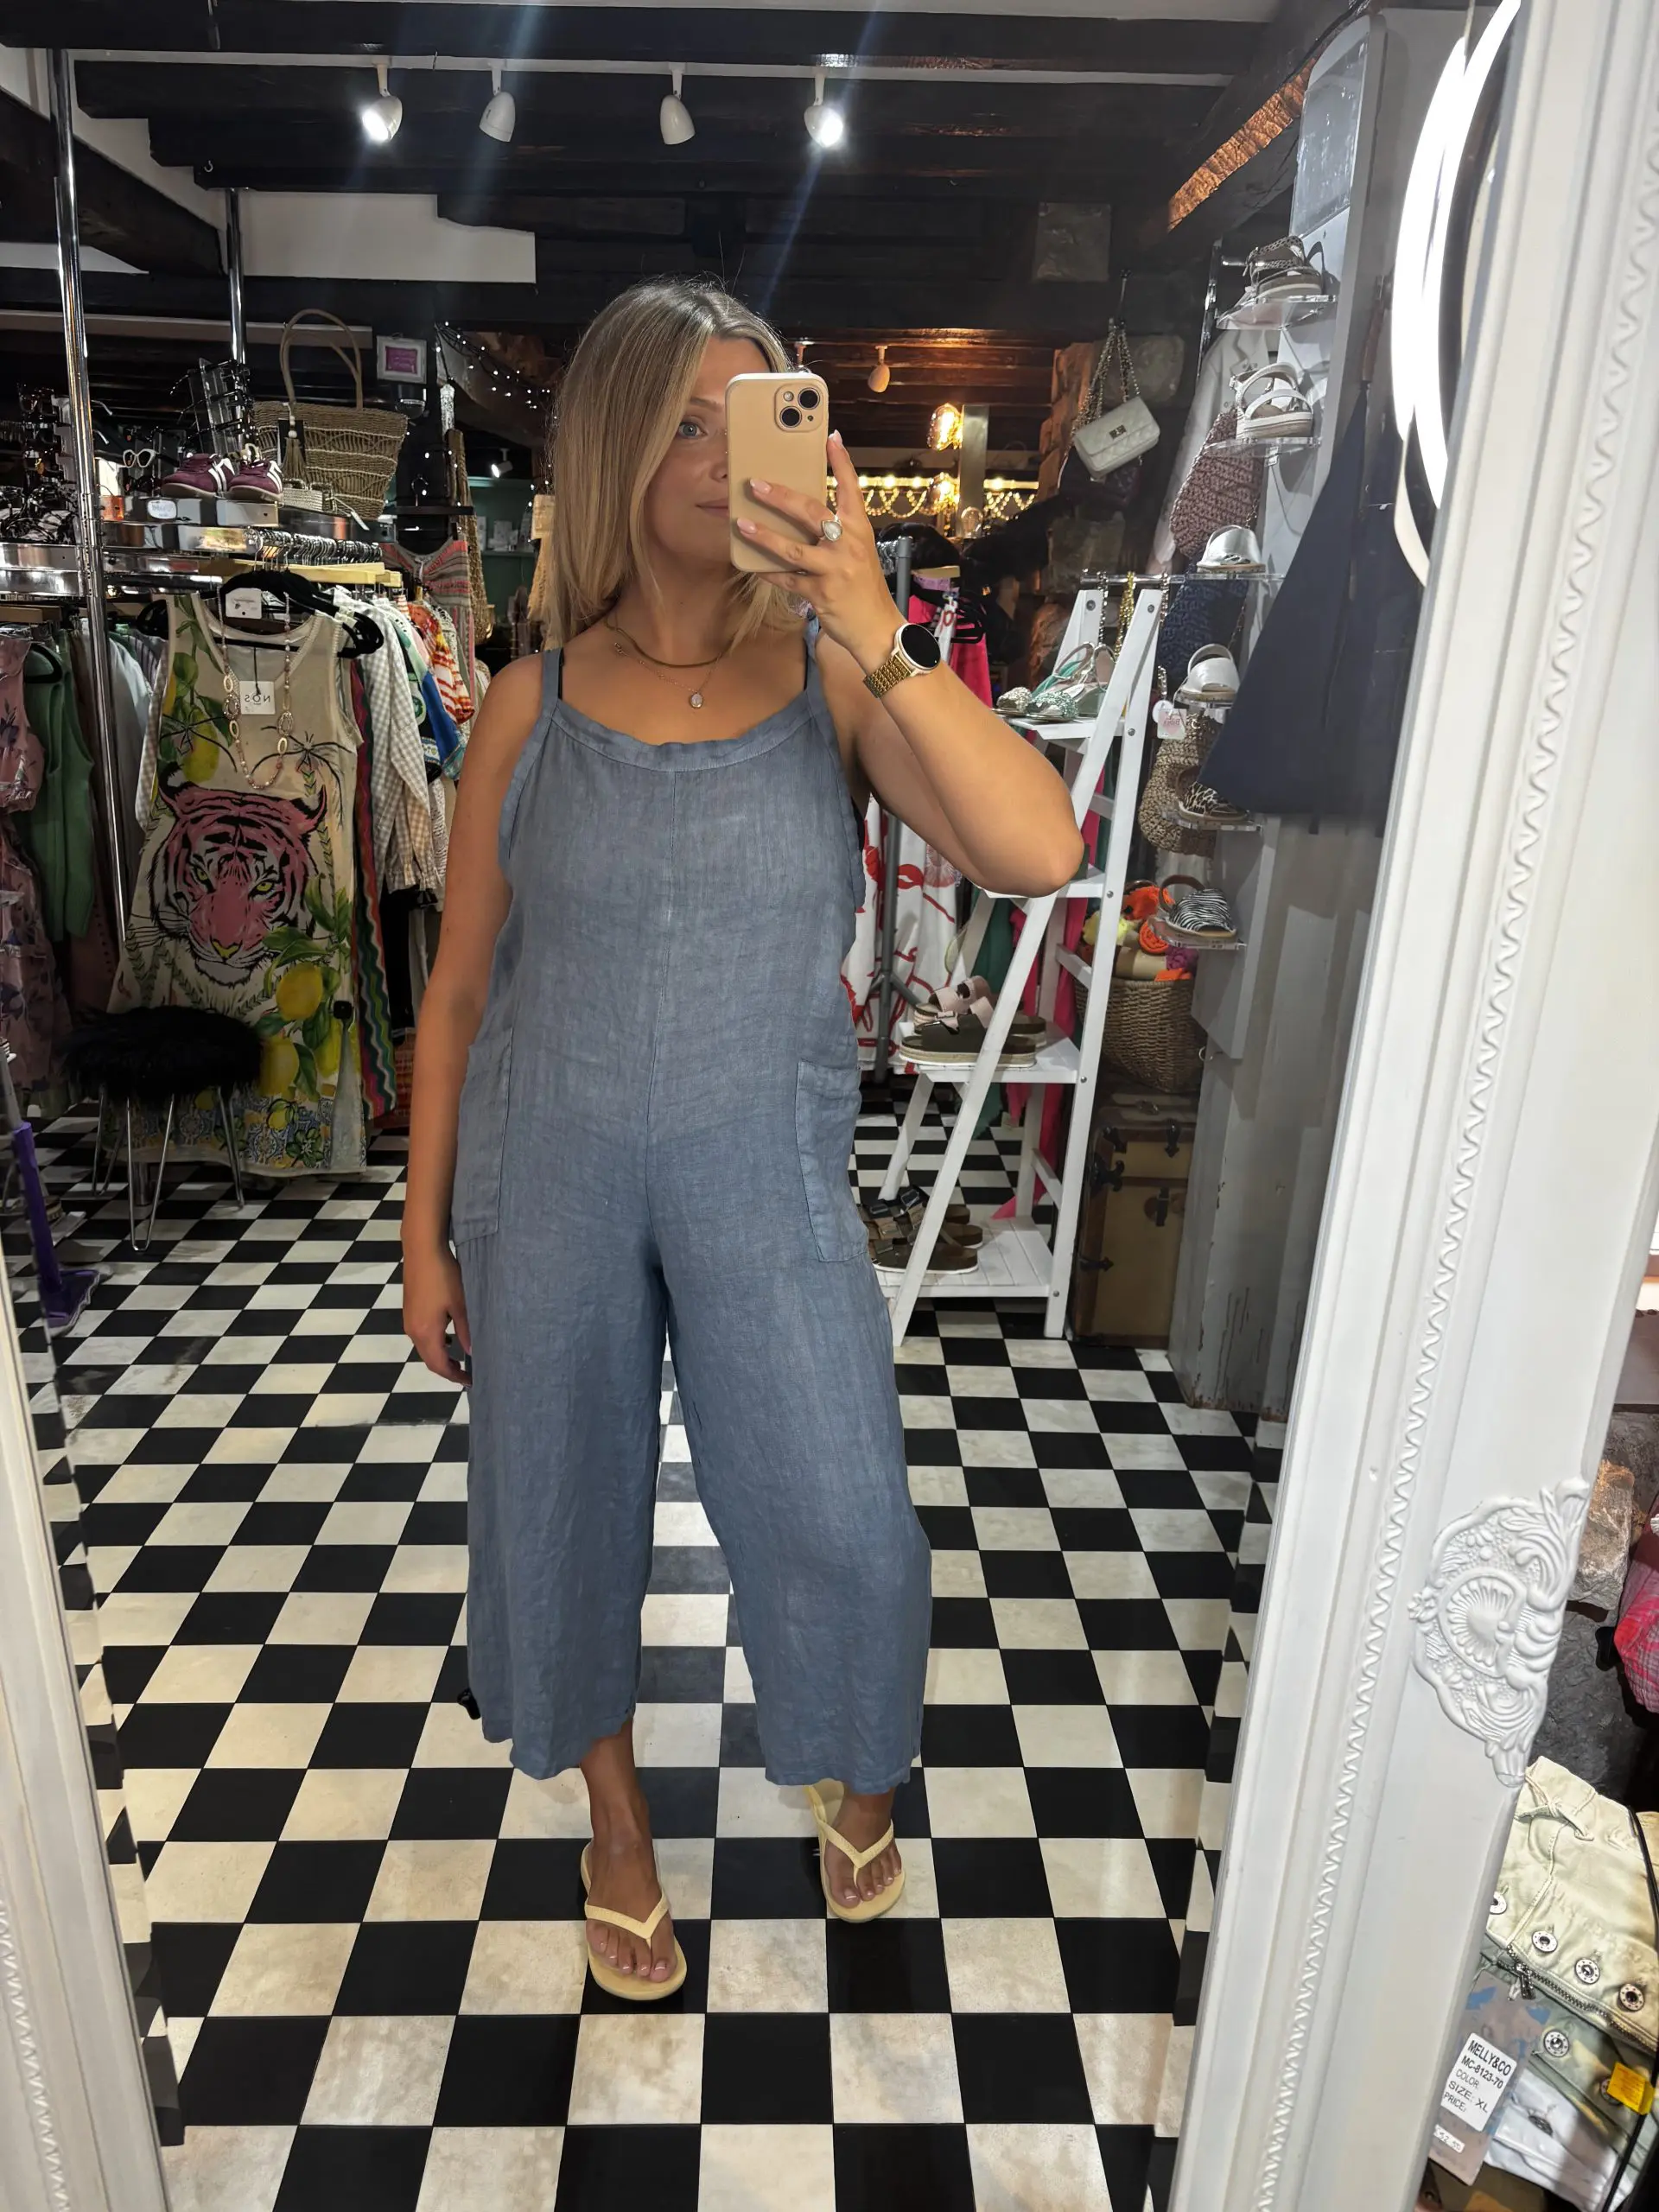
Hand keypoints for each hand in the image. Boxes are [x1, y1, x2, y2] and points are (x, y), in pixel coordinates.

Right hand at [404, 1242, 471, 1384]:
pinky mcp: (409, 1310)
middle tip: (466, 1374)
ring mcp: (408, 1320)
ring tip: (460, 1358)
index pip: (438, 1365)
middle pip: (429, 1359)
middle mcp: (413, 1331)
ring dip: (440, 1356)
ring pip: (424, 1348)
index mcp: (426, 1332)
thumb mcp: (460, 1304)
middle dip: (447, 1369)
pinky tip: (448, 1336)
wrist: (422, 1250)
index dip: (454, 1376)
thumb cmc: (444, 1276)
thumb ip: (465, 1330)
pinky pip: (421, 1335)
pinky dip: (435, 1343)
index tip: (470, 1382)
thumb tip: (471, 1352)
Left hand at [735, 430, 900, 672]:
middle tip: (755, 484)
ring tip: (741, 524)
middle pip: (810, 512)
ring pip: (792, 549)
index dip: (841, 462)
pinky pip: (788, 580)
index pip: (851, 488)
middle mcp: (848, 545)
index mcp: (859, 529)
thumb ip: (838, 531)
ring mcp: (834, 570)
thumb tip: (802, 512)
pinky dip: (769, 573)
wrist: (877, 628)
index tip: (830, 437)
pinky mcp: (820, 594)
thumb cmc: (864, 587)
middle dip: (780, 497)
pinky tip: (753, 567)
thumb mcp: (858, 552)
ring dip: (764, 536)